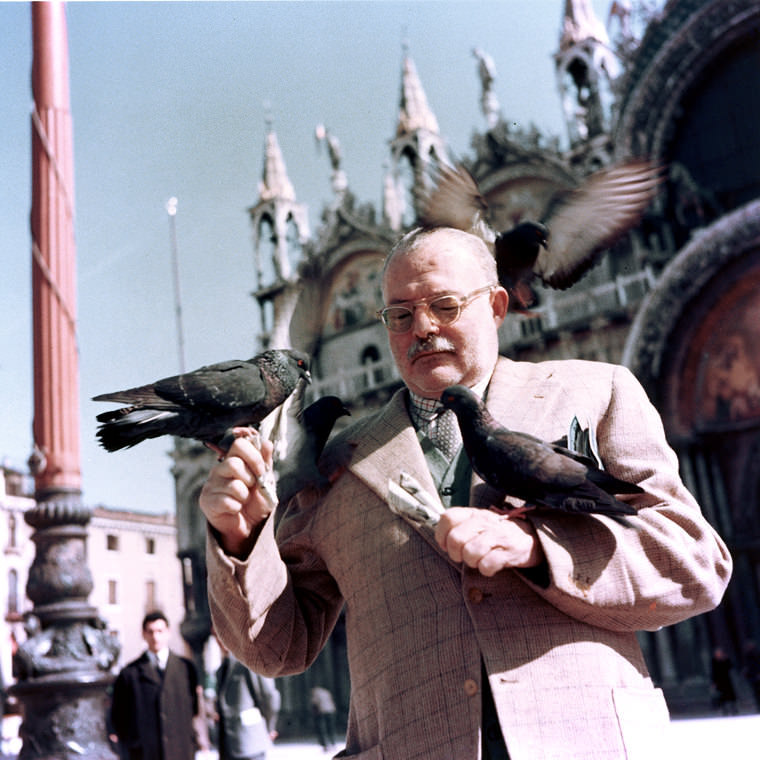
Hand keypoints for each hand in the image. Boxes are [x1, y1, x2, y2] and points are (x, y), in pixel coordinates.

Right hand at [199, 431, 274, 557]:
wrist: (248, 526)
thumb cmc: (256, 501)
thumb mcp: (266, 481)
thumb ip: (266, 462)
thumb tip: (267, 443)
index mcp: (233, 459)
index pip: (239, 444)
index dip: (254, 456)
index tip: (261, 471)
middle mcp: (219, 469)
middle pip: (233, 464)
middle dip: (249, 479)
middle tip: (251, 488)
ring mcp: (211, 484)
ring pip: (233, 485)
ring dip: (244, 496)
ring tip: (243, 500)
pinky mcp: (206, 501)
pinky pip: (227, 502)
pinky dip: (236, 508)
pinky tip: (235, 509)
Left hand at [434, 507, 543, 576]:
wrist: (532, 537)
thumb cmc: (498, 532)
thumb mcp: (479, 522)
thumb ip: (460, 526)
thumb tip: (440, 539)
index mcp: (474, 514)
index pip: (448, 517)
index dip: (441, 534)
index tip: (446, 545)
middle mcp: (485, 522)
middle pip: (456, 538)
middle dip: (455, 553)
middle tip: (463, 556)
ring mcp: (498, 536)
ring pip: (471, 552)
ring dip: (471, 562)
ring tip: (478, 561)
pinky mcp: (510, 552)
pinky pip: (488, 564)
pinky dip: (486, 570)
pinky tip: (490, 567)